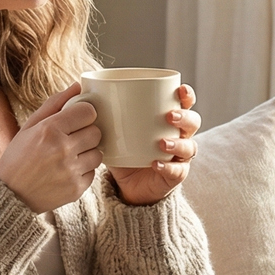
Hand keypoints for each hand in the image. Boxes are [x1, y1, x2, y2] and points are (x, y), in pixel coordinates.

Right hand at [0, 83, 102, 212]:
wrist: (10, 195)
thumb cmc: (18, 158)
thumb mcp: (29, 126)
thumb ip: (54, 104)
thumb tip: (78, 86)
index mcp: (50, 130)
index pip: (88, 112)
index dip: (84, 114)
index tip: (76, 119)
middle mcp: (63, 150)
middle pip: (96, 132)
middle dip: (86, 132)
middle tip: (72, 138)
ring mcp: (71, 171)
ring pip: (98, 153)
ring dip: (87, 152)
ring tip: (69, 156)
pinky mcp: (77, 188)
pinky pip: (93, 172)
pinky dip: (83, 170)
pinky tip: (66, 171)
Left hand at [109, 84, 199, 205]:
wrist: (127, 185)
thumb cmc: (124, 151)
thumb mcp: (114, 130)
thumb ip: (104, 112)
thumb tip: (81, 91)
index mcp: (168, 120)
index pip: (185, 103)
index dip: (187, 95)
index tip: (180, 89)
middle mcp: (179, 136)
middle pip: (193, 122)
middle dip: (185, 117)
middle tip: (169, 116)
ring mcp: (180, 157)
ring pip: (190, 146)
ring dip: (178, 143)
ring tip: (162, 142)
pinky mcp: (175, 176)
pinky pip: (178, 171)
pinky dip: (168, 167)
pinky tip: (156, 164)